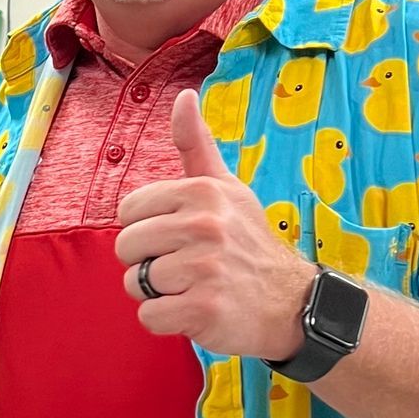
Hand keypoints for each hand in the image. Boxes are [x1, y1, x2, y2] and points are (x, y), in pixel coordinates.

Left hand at [115, 87, 313, 360]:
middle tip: (186, 267)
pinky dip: (165, 321)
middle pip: (126, 247)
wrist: (292, 302)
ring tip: (193, 288)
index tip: (179, 237)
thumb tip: (184, 96)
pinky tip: (194, 311)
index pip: (129, 211)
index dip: (148, 229)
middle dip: (148, 262)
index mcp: (202, 192)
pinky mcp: (204, 308)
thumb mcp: (227, 188)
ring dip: (158, 293)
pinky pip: (149, 316)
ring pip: (135, 283)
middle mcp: (203, 225)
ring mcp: (204, 268)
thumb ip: (197, 146)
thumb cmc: (249, 244)